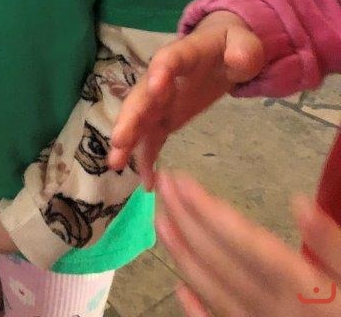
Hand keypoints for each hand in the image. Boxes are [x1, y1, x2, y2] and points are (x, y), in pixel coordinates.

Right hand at [108, 11, 263, 187]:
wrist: (223, 51)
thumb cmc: (232, 45)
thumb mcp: (244, 43)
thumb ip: (243, 51)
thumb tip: (238, 60)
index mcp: (185, 53)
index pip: (169, 59)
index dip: (161, 71)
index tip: (154, 89)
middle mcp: (164, 76)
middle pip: (144, 94)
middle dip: (131, 116)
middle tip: (118, 138)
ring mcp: (162, 99)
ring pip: (141, 118)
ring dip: (128, 140)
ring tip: (115, 164)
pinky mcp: (167, 117)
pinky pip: (152, 138)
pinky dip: (146, 158)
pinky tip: (145, 182)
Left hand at [156, 171, 340, 316]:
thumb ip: (332, 243)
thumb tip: (300, 201)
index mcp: (303, 288)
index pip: (246, 242)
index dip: (209, 211)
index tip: (181, 180)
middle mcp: (275, 309)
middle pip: (222, 262)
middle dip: (187, 220)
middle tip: (162, 184)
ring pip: (214, 291)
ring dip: (183, 253)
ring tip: (160, 217)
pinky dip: (197, 308)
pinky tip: (178, 287)